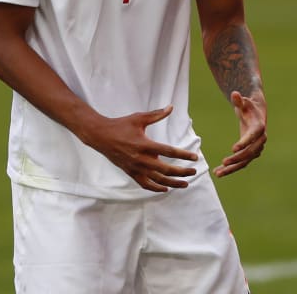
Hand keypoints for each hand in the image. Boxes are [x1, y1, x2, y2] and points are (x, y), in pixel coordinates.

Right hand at [84, 105, 198, 192]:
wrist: (101, 136)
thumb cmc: (121, 125)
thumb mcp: (139, 118)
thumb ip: (157, 114)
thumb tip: (171, 107)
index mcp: (144, 144)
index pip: (169, 152)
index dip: (183, 155)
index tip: (195, 158)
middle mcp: (140, 159)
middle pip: (165, 169)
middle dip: (182, 172)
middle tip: (194, 171)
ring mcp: (135, 168)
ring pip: (157, 180)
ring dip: (172, 183)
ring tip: (185, 184)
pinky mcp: (130, 173)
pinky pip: (144, 184)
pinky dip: (155, 188)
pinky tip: (165, 189)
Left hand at [214, 91, 266, 177]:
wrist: (256, 114)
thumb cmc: (248, 106)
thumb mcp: (243, 102)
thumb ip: (239, 100)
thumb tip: (234, 93)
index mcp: (259, 127)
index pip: (253, 136)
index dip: (244, 142)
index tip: (233, 148)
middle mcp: (260, 140)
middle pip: (250, 152)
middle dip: (236, 158)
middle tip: (223, 162)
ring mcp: (256, 148)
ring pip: (245, 161)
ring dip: (232, 168)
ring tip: (217, 173)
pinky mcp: (250, 153)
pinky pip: (241, 163)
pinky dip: (230, 168)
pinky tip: (218, 172)